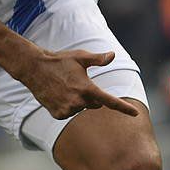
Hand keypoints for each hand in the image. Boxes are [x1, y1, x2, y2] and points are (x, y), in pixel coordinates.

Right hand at [12, 48, 139, 119]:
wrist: (34, 68)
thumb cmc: (59, 60)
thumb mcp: (80, 57)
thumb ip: (98, 59)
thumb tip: (112, 55)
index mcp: (87, 88)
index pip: (110, 101)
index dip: (124, 108)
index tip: (135, 113)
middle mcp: (78, 101)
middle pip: (95, 104)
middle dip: (91, 96)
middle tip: (78, 82)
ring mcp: (68, 109)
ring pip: (81, 108)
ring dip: (78, 101)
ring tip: (64, 87)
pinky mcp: (58, 114)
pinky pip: (69, 112)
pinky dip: (67, 106)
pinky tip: (58, 94)